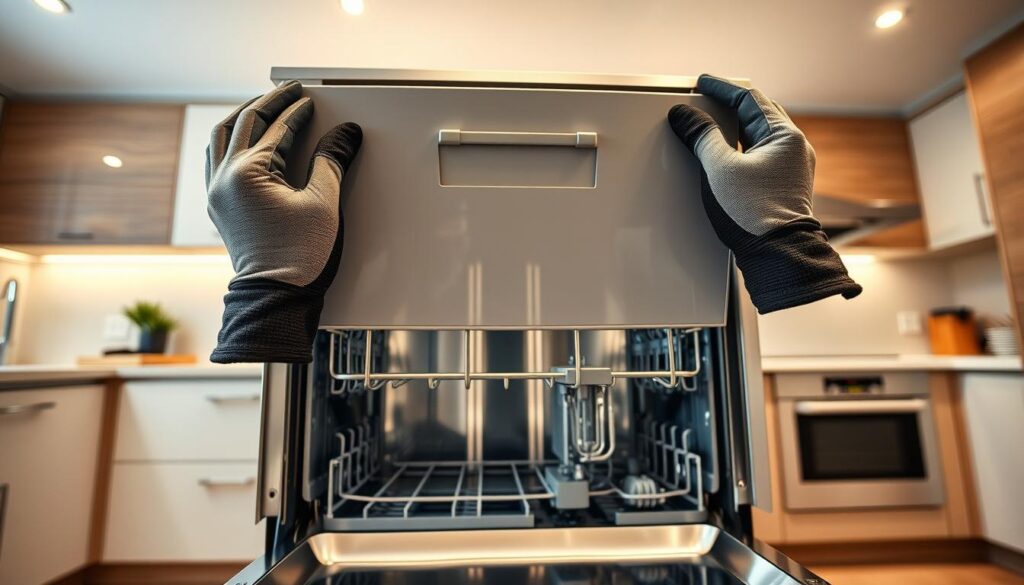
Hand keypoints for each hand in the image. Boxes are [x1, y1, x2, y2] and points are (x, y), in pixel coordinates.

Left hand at [206, 80, 361, 362]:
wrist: (275, 299)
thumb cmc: (298, 258)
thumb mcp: (323, 203)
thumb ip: (332, 161)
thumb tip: (345, 134)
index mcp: (246, 174)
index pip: (275, 129)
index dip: (297, 112)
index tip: (313, 102)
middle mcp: (224, 179)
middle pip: (243, 123)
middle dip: (268, 103)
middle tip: (290, 92)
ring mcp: (217, 193)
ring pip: (222, 137)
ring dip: (244, 117)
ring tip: (265, 107)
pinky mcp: (219, 207)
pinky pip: (217, 159)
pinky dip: (231, 141)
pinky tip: (244, 141)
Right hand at [668, 74, 860, 312]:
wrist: (778, 257)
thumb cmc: (754, 215)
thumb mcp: (720, 169)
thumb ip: (701, 137)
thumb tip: (685, 115)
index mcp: (785, 136)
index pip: (750, 99)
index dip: (722, 88)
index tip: (703, 82)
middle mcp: (794, 149)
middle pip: (759, 114)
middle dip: (731, 105)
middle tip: (707, 99)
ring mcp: (791, 169)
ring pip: (760, 136)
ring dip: (736, 127)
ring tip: (713, 123)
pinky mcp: (784, 187)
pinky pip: (761, 155)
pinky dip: (741, 147)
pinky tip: (727, 154)